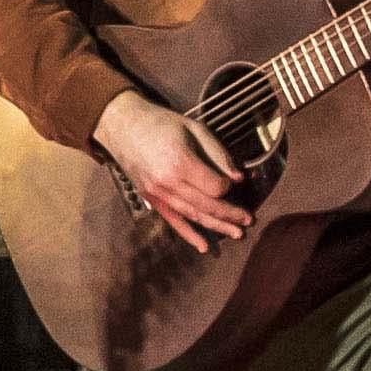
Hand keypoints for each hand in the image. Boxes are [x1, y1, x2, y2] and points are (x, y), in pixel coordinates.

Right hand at [93, 89, 254, 249]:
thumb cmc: (160, 124)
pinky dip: (188, 234)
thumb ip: (218, 154)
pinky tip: (204, 246)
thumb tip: (239, 178)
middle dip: (230, 215)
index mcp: (180, 162)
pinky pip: (172, 220)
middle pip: (207, 206)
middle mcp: (168, 182)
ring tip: (236, 234)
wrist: (122, 125)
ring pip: (192, 215)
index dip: (228, 186)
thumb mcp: (195, 129)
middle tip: (248, 221)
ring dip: (216, 226)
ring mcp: (157, 193)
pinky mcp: (150, 198)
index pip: (215, 187)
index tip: (233, 179)